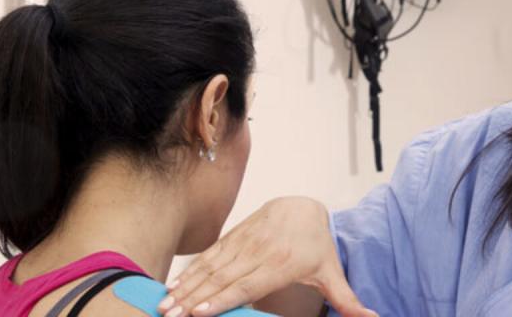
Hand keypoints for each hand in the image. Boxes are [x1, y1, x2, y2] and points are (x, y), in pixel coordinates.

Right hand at [157, 197, 376, 316]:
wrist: (303, 206)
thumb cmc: (316, 244)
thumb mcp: (332, 271)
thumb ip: (347, 299)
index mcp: (281, 263)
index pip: (247, 284)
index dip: (222, 298)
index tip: (200, 311)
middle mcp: (258, 251)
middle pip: (222, 278)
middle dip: (193, 297)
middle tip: (170, 314)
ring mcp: (242, 242)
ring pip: (210, 266)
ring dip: (185, 286)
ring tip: (164, 304)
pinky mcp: (233, 237)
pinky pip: (208, 255)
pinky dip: (189, 271)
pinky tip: (173, 286)